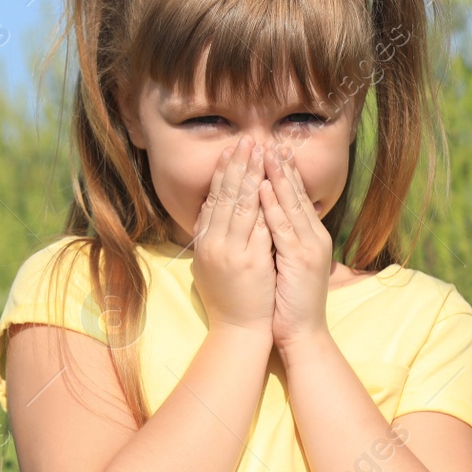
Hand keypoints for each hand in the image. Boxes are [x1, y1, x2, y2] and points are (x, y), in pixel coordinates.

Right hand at [189, 136, 275, 335]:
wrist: (239, 331)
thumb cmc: (229, 299)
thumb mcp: (210, 264)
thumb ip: (211, 236)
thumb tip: (210, 210)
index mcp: (205, 241)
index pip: (215, 198)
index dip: (223, 172)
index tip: (231, 150)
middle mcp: (213, 242)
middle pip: (226, 195)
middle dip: (238, 165)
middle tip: (246, 140)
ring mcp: (230, 251)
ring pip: (240, 204)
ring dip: (250, 175)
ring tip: (258, 151)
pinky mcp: (248, 261)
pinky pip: (256, 225)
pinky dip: (261, 203)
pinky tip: (266, 184)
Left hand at [258, 141, 333, 350]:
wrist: (301, 333)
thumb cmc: (287, 300)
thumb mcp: (283, 262)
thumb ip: (278, 238)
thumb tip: (262, 216)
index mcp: (309, 236)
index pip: (295, 196)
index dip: (283, 172)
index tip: (271, 148)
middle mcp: (313, 236)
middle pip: (295, 193)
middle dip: (281, 166)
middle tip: (269, 139)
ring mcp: (309, 247)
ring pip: (290, 204)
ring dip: (276, 176)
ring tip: (265, 152)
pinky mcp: (300, 259)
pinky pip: (282, 226)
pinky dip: (271, 205)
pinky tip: (261, 187)